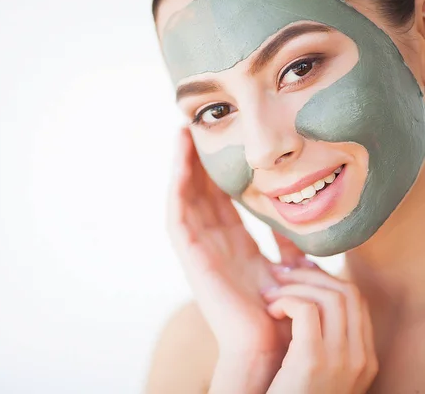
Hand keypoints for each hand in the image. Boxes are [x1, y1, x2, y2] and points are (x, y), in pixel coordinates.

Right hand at [167, 127, 304, 391]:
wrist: (272, 347)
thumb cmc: (284, 315)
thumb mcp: (291, 269)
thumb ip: (289, 245)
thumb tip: (297, 223)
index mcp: (236, 248)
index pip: (224, 202)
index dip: (221, 173)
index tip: (224, 144)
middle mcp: (215, 246)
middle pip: (202, 194)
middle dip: (200, 162)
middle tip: (198, 127)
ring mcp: (200, 250)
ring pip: (186, 199)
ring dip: (183, 166)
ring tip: (184, 133)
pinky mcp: (191, 256)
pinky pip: (178, 215)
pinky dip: (178, 186)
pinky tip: (181, 160)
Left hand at [262, 266, 378, 393]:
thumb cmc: (289, 393)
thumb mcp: (312, 365)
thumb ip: (316, 335)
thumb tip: (303, 291)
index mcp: (362, 357)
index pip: (355, 301)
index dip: (325, 279)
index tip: (297, 273)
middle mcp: (360, 357)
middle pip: (348, 292)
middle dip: (311, 274)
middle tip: (279, 272)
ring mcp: (342, 360)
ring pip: (330, 296)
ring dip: (295, 285)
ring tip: (269, 293)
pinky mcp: (314, 361)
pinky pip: (306, 310)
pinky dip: (286, 301)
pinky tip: (271, 310)